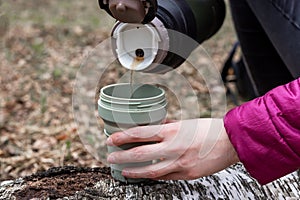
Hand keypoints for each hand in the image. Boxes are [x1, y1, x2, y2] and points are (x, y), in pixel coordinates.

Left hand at [107, 118, 238, 179]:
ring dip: (133, 171)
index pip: (140, 133)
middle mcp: (173, 148)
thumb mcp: (185, 123)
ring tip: (122, 170)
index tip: (111, 139)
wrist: (231, 141)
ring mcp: (180, 163)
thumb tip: (152, 128)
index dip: (123, 137)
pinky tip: (144, 175)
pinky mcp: (187, 174)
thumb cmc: (208, 129)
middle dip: (121, 156)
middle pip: (140, 154)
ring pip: (150, 171)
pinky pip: (165, 177)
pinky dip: (152, 176)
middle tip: (110, 157)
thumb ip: (167, 127)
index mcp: (172, 131)